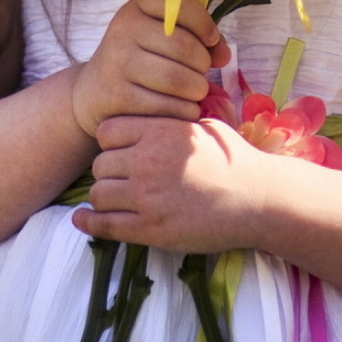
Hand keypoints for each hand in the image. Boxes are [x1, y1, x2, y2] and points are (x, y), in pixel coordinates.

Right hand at [70, 0, 230, 139]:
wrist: (94, 93)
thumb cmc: (141, 60)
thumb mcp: (163, 38)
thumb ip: (199, 38)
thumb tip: (224, 55)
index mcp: (138, 7)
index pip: (181, 4)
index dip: (205, 24)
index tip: (210, 40)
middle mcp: (124, 29)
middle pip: (184, 47)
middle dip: (203, 64)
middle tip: (200, 73)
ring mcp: (118, 63)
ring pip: (177, 79)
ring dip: (197, 90)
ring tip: (194, 92)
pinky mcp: (118, 96)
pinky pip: (167, 106)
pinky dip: (185, 110)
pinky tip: (183, 108)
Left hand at [71, 115, 273, 253]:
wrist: (257, 199)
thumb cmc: (234, 160)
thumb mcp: (202, 126)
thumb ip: (170, 122)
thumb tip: (153, 112)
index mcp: (159, 132)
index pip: (107, 132)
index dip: (111, 142)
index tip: (121, 151)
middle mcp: (147, 161)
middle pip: (100, 165)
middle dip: (108, 172)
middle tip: (122, 179)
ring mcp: (147, 197)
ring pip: (98, 194)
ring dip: (103, 197)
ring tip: (114, 200)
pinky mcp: (150, 229)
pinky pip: (104, 225)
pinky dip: (90, 223)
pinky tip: (84, 220)